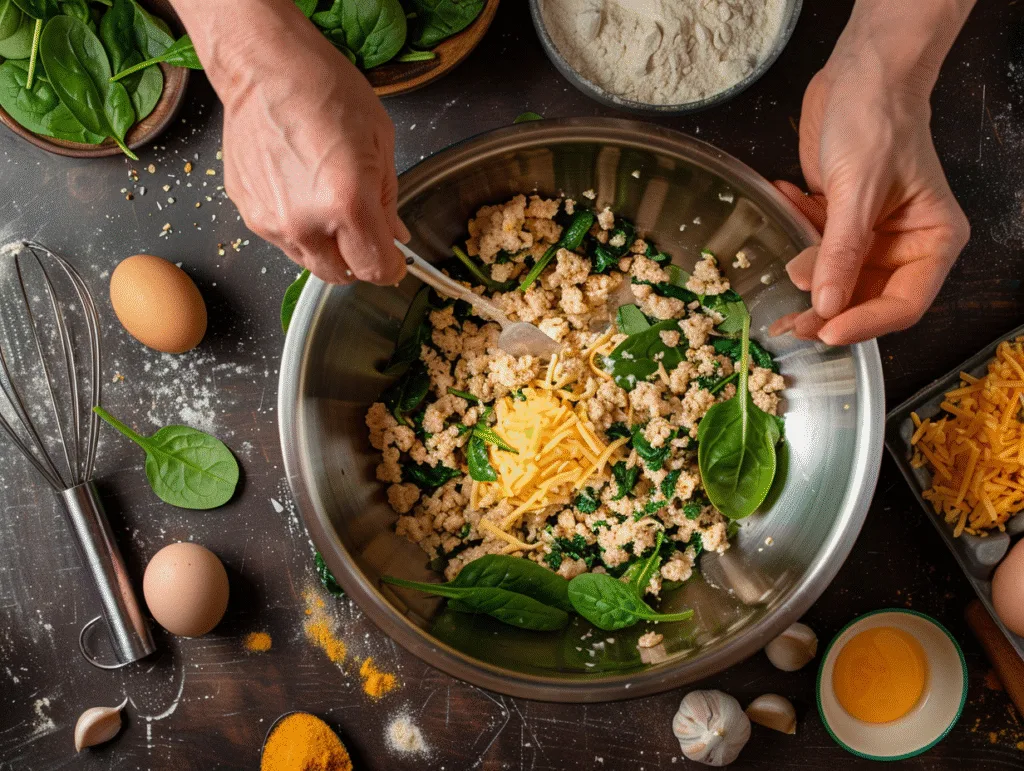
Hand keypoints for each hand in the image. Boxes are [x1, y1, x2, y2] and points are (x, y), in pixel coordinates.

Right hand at [210, 10, 407, 284]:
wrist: (264, 67)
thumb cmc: (324, 90)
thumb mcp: (381, 142)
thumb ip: (388, 200)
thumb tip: (395, 236)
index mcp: (347, 204)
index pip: (375, 268)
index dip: (391, 268)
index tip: (395, 261)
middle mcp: (306, 223)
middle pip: (341, 275)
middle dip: (360, 262)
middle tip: (367, 236)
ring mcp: (272, 222)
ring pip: (310, 262)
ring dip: (328, 249)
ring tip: (332, 208)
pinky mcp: (249, 213)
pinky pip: (282, 240)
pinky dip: (300, 230)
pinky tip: (303, 195)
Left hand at [771, 6, 970, 345]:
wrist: (860, 75)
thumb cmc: (877, 122)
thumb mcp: (858, 191)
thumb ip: (841, 252)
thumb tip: (825, 304)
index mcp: (933, 240)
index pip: (903, 304)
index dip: (864, 323)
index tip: (826, 331)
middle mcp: (906, 244)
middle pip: (866, 299)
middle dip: (827, 312)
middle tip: (790, 325)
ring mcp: (872, 235)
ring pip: (837, 281)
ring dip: (805, 283)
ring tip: (778, 284)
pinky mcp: (841, 222)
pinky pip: (816, 248)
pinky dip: (796, 235)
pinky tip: (784, 203)